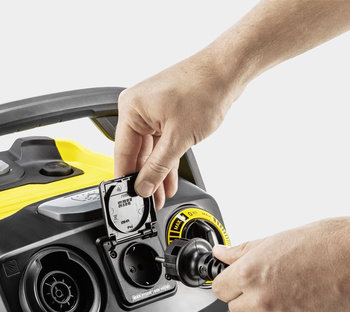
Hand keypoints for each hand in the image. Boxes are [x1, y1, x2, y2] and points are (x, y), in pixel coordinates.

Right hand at [114, 55, 238, 208]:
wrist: (226, 71)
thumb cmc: (203, 90)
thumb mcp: (178, 139)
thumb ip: (158, 167)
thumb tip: (144, 186)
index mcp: (131, 110)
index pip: (122, 153)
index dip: (127, 180)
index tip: (131, 199)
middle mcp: (138, 109)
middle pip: (136, 154)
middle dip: (145, 180)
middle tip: (148, 202)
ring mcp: (152, 112)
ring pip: (150, 151)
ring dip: (157, 174)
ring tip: (160, 196)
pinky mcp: (166, 114)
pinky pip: (161, 144)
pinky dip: (166, 161)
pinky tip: (168, 180)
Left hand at [211, 217, 349, 311]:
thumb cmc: (324, 243)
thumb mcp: (275, 240)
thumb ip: (241, 252)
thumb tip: (220, 255)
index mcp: (250, 274)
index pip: (219, 289)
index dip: (229, 282)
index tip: (238, 279)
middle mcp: (263, 300)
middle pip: (236, 308)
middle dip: (247, 296)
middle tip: (270, 281)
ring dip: (267, 310)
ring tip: (291, 289)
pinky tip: (302, 302)